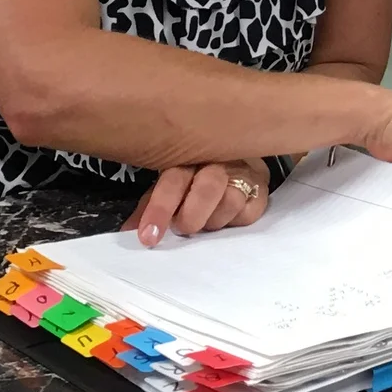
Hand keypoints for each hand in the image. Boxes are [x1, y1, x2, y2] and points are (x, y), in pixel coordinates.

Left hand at [126, 159, 267, 245]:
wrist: (235, 158)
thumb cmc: (194, 176)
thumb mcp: (169, 185)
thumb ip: (150, 206)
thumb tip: (129, 232)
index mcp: (189, 154)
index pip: (174, 179)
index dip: (160, 210)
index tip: (148, 237)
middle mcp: (219, 160)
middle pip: (209, 186)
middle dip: (192, 216)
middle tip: (183, 229)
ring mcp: (245, 172)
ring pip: (232, 200)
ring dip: (213, 220)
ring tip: (204, 223)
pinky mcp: (262, 190)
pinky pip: (251, 212)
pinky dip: (235, 221)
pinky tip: (225, 219)